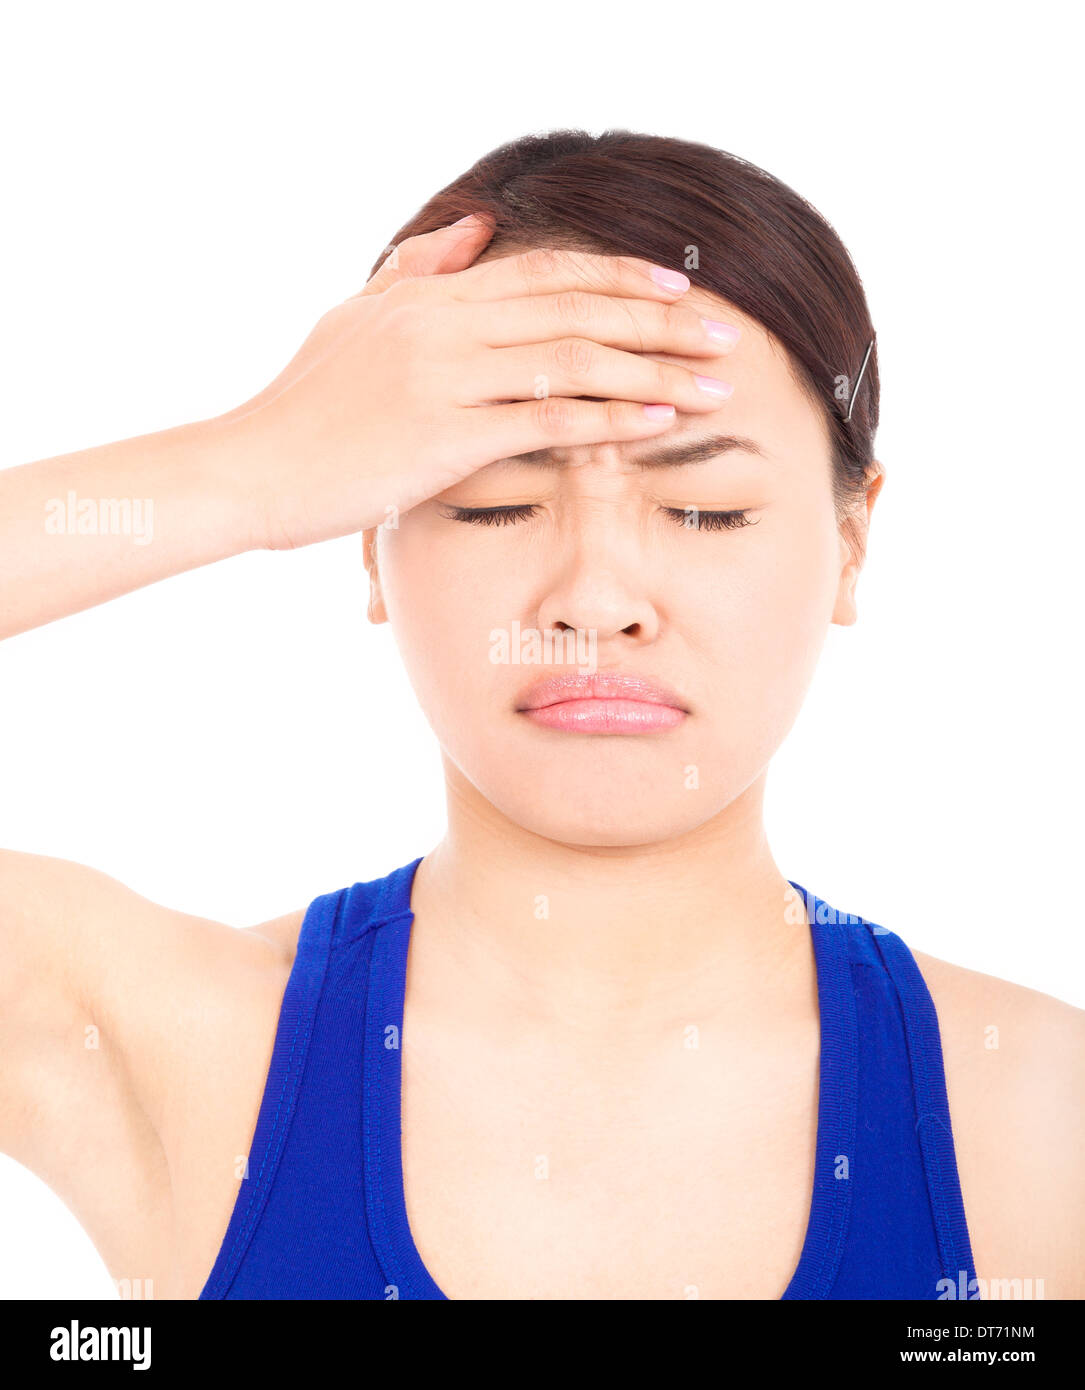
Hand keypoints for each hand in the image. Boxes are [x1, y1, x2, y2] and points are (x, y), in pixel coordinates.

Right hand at [225, 215, 738, 549]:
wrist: (250, 467)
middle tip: (726, 337)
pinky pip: (545, 421)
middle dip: (661, 323)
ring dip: (655, 371)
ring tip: (717, 386)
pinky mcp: (444, 437)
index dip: (620, 278)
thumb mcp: (354, 319)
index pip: (547, 273)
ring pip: (573, 361)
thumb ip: (417, 270)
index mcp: (431, 296)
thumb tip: (475, 229)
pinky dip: (609, 420)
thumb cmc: (303, 405)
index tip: (681, 290)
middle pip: (577, 309)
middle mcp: (446, 325)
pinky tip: (659, 423)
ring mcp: (446, 378)